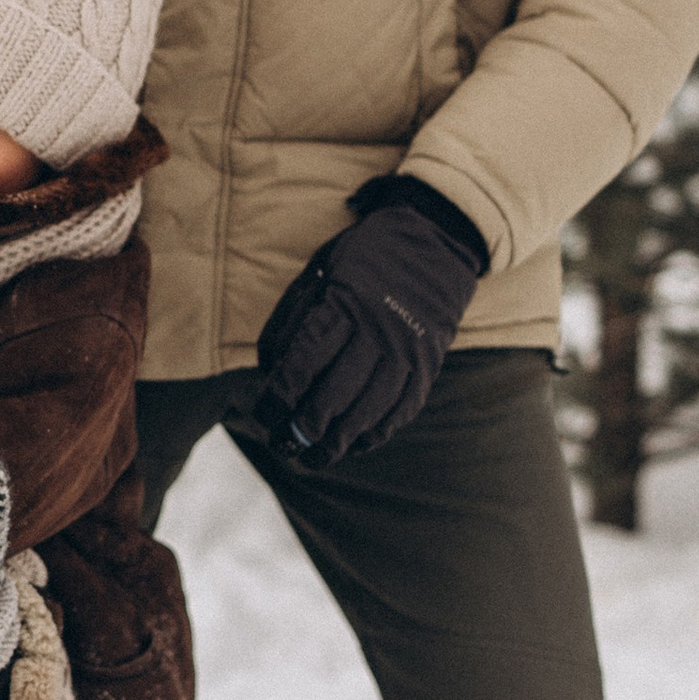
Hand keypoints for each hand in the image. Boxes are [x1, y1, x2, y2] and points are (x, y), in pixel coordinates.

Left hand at [253, 178, 488, 464]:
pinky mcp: (429, 365)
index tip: (263, 414)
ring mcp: (407, 353)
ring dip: (337, 442)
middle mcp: (377, 333)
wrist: (435, 241)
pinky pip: (401, 411)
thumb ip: (289, 321)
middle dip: (303, 429)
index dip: (278, 398)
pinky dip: (375, 433)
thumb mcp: (317, 273)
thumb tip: (267, 371)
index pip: (303, 365)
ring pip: (368, 411)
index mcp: (343, 306)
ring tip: (313, 458)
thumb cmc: (362, 258)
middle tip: (283, 445)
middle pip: (335, 396)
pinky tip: (354, 445)